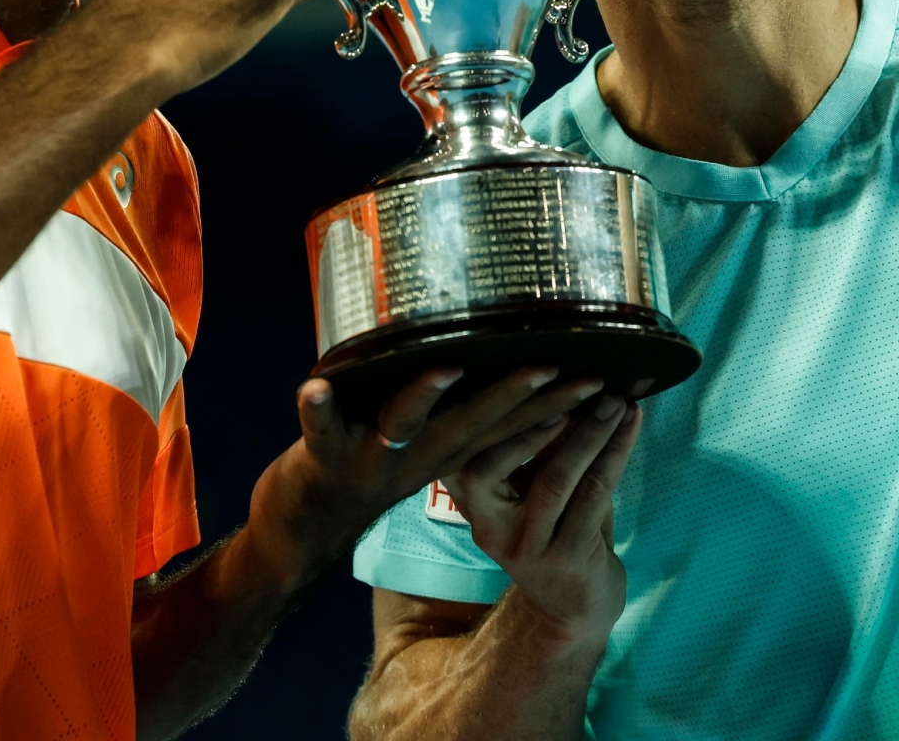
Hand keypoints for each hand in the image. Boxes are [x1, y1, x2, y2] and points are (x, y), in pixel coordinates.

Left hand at [245, 367, 604, 587]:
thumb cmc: (371, 468)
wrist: (303, 531)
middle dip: (510, 395)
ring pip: (402, 422)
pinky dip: (316, 408)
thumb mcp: (427, 451)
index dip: (552, 406)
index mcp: (448, 454)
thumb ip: (460, 416)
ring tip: (443, 369)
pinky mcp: (324, 456)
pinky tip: (313, 385)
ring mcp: (372, 458)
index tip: (595, 379)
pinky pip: (321, 428)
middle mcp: (418, 458)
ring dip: (422, 395)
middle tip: (548, 367)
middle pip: (472, 424)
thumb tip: (505, 370)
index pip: (509, 427)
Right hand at [443, 393, 643, 645]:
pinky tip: (630, 425)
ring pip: (554, 477)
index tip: (530, 368)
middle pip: (492, 462)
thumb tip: (567, 376)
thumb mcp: (537, 488)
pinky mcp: (565, 558)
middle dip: (538, 414)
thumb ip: (541, 445)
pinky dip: (615, 453)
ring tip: (616, 400)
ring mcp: (523, 546)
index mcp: (467, 500)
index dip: (494, 408)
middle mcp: (485, 525)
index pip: (467, 446)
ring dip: (590, 432)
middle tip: (581, 380)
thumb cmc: (557, 531)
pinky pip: (593, 494)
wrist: (574, 608)